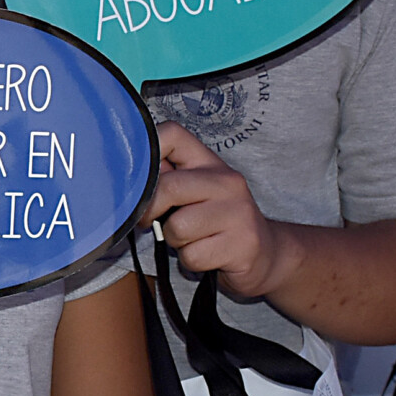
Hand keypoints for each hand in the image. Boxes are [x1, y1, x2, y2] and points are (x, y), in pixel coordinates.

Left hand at [151, 121, 295, 300]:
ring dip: (175, 241)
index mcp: (209, 163)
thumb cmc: (218, 223)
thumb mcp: (195, 193)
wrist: (266, 254)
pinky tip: (206, 255)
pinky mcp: (243, 244)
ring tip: (191, 240)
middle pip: (167, 187)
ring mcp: (238, 212)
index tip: (139, 179)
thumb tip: (129, 169)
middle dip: (151, 212)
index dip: (146, 152)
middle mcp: (227, 182)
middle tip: (154, 222)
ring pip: (178, 228)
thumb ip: (167, 178)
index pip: (172, 134)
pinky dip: (191, 261)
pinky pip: (193, 256)